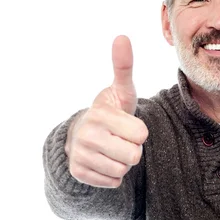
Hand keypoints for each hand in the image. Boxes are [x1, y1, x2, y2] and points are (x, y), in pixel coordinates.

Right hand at [65, 35, 148, 187]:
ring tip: (111, 149)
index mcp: (101, 115)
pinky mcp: (78, 173)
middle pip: (133, 156)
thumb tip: (122, 37)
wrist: (81, 134)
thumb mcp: (121, 90)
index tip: (126, 125)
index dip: (139, 132)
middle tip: (119, 139)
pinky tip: (102, 160)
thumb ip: (124, 66)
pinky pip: (112, 183)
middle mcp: (86, 136)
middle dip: (131, 149)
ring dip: (122, 163)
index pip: (141, 135)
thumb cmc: (110, 111)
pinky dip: (111, 175)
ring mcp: (80, 156)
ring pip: (123, 172)